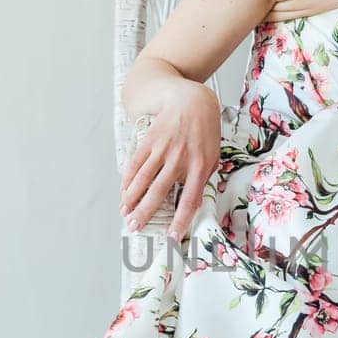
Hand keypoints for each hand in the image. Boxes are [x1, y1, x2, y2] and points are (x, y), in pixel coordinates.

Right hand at [119, 82, 221, 238]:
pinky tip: (124, 192)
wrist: (191, 100)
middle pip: (159, 192)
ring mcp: (163, 149)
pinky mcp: (150, 140)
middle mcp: (180, 159)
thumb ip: (203, 178)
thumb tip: (193, 203)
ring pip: (143, 178)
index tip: (171, 237)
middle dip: (145, 213)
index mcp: (200, 166)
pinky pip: (136, 163)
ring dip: (131, 198)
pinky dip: (128, 179)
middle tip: (134, 228)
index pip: (188, 200)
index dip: (179, 221)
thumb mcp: (213, 155)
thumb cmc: (205, 130)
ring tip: (125, 214)